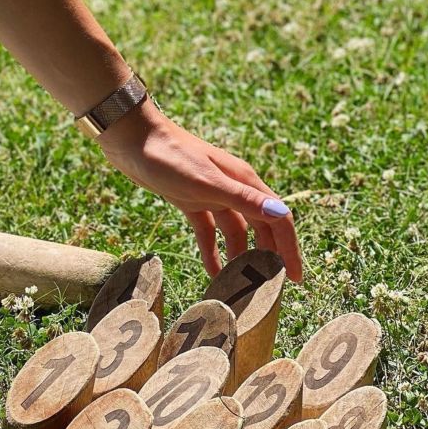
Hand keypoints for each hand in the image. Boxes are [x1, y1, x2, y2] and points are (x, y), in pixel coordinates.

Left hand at [97, 98, 302, 282]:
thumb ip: (243, 199)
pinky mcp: (190, 200)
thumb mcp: (207, 182)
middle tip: (270, 288)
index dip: (289, 248)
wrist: (132, 139)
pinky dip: (211, 250)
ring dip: (239, 257)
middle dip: (268, 257)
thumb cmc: (170, 155)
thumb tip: (280, 214)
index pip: (278, 219)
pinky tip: (212, 271)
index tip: (295, 278)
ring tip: (240, 285)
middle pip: (261, 227)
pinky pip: (207, 231)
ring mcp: (211, 195)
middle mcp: (233, 188)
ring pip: (235, 231)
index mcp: (244, 182)